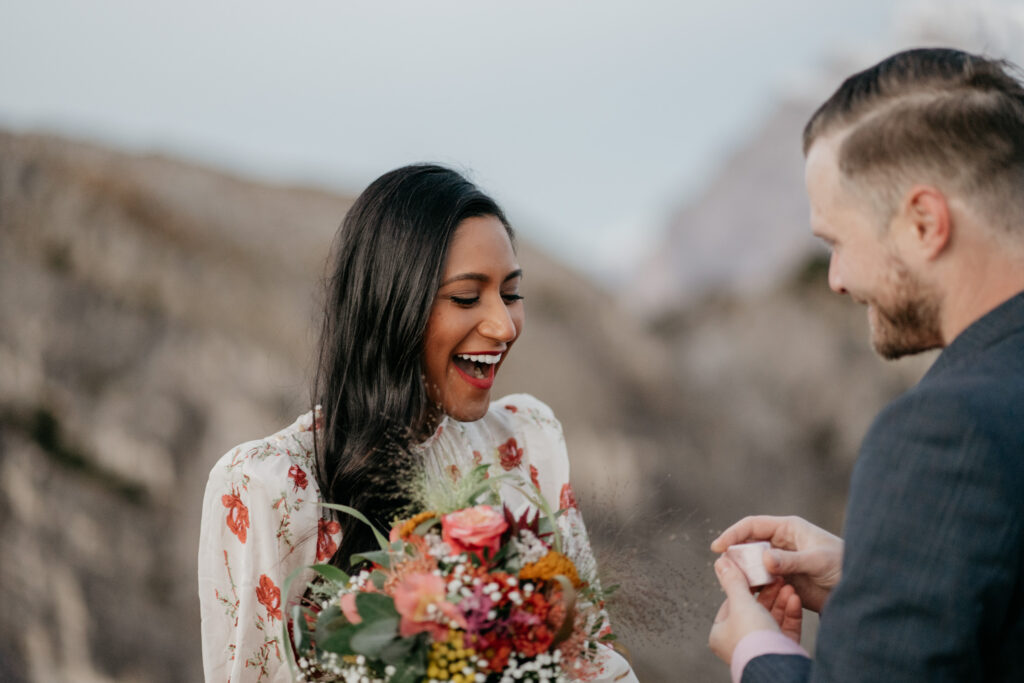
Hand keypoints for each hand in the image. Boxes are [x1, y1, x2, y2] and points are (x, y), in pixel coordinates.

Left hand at [708, 556, 801, 663]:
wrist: (777, 667)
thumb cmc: (752, 638)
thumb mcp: (741, 603)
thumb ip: (734, 581)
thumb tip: (721, 561)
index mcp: (722, 633)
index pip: (732, 603)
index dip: (745, 586)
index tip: (756, 572)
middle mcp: (740, 642)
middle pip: (755, 610)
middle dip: (769, 592)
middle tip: (778, 577)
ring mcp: (761, 647)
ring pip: (772, 618)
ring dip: (781, 600)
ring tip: (789, 586)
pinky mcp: (781, 651)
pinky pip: (785, 628)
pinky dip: (790, 613)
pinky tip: (795, 599)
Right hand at [711, 515, 842, 611]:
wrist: (861, 589)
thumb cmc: (844, 565)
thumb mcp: (818, 560)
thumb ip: (791, 560)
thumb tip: (764, 558)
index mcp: (787, 529)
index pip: (753, 526)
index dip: (733, 534)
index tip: (718, 547)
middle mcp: (781, 544)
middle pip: (748, 546)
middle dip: (736, 556)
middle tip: (725, 571)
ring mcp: (781, 563)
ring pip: (753, 566)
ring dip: (745, 575)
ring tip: (736, 586)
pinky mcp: (784, 582)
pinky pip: (763, 583)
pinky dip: (755, 589)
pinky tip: (752, 597)